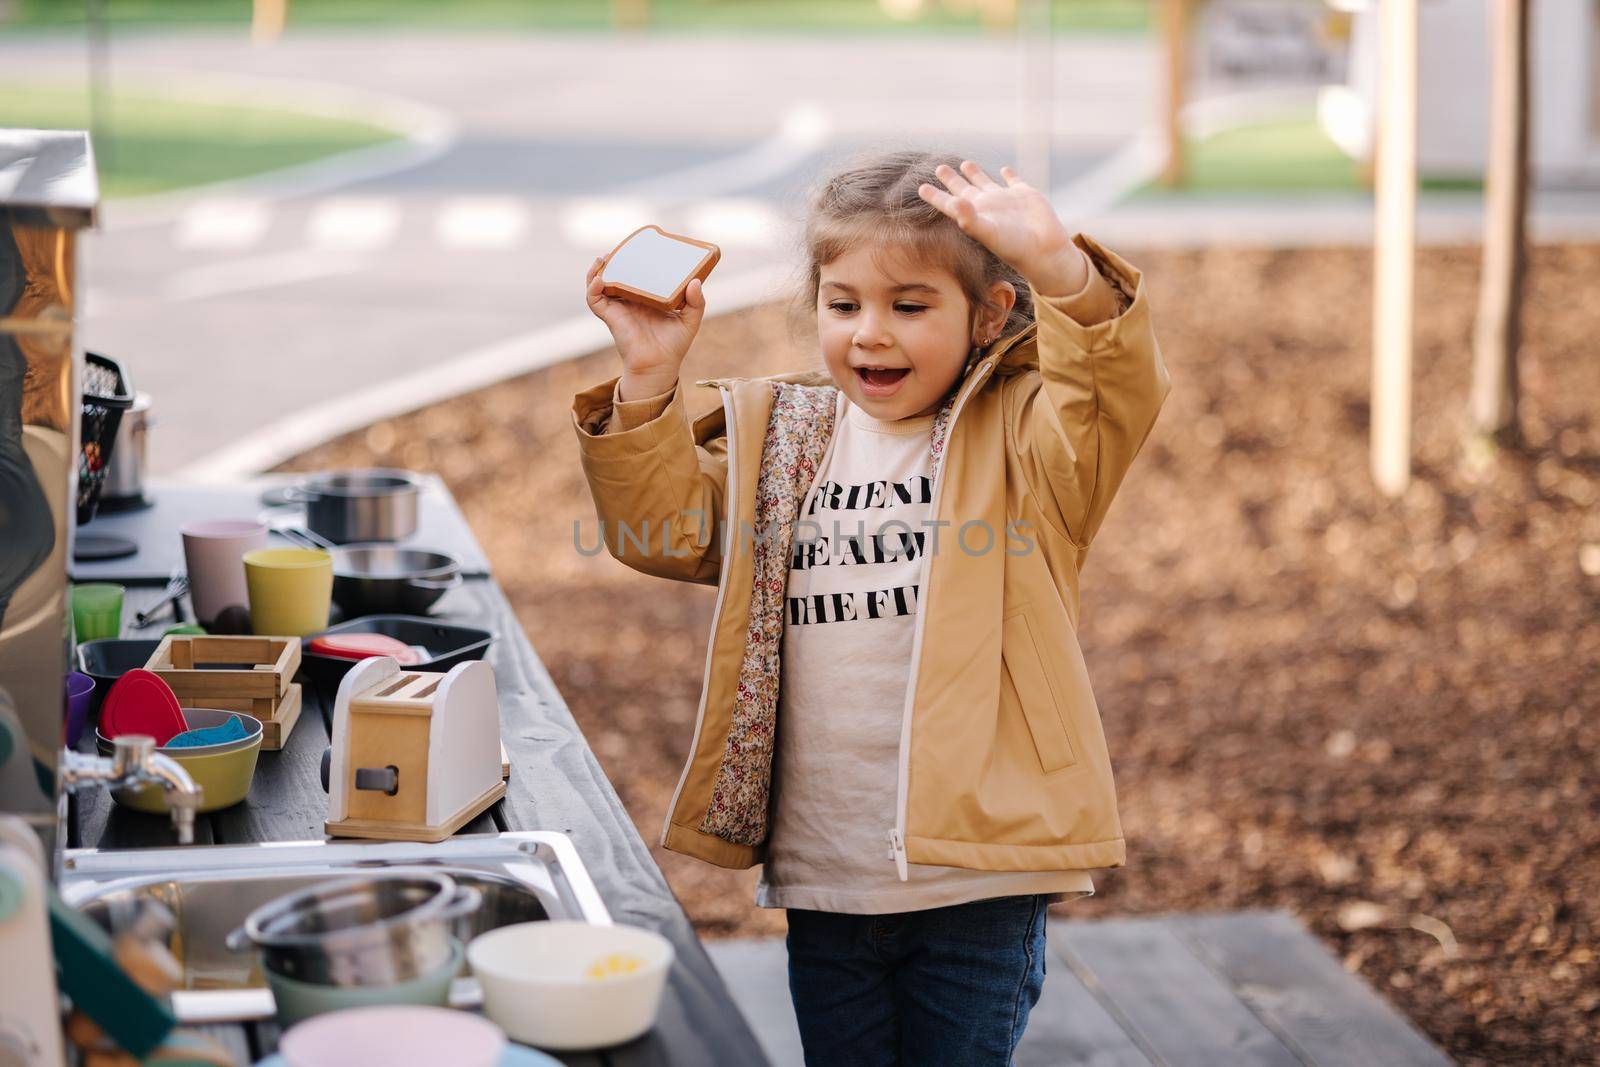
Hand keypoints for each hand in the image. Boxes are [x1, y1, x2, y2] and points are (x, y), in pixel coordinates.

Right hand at [585, 255, 706, 396]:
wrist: (660, 366)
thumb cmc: (674, 345)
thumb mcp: (690, 320)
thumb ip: (697, 302)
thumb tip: (695, 281)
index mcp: (646, 297)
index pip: (638, 273)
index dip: (635, 259)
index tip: (640, 246)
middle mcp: (630, 300)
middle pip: (616, 274)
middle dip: (614, 260)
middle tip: (620, 248)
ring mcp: (618, 307)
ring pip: (600, 283)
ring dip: (598, 269)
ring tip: (603, 258)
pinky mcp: (610, 317)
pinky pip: (594, 299)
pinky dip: (593, 288)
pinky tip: (600, 279)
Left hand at [917, 161, 1088, 297]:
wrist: (1043, 250)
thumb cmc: (1013, 246)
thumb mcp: (988, 232)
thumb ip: (969, 218)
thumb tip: (953, 202)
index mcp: (974, 214)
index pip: (949, 203)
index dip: (935, 195)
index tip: (921, 187)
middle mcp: (987, 206)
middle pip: (963, 189)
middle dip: (951, 179)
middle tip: (939, 167)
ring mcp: (1005, 200)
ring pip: (985, 182)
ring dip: (975, 173)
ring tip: (964, 164)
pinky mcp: (1024, 195)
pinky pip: (1014, 181)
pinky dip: (1010, 175)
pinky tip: (1005, 170)